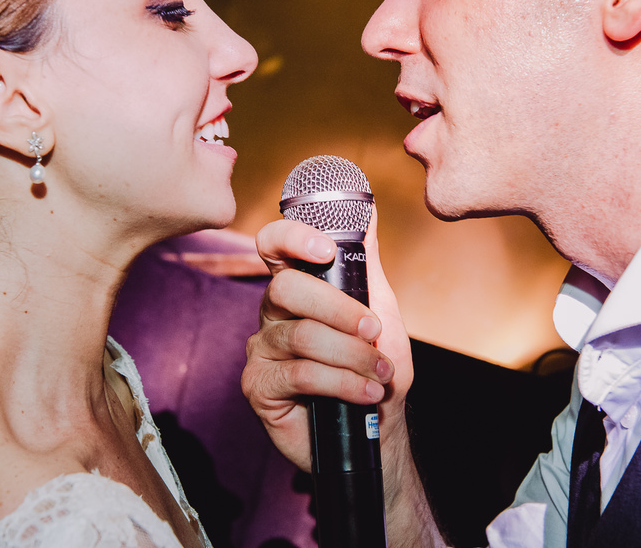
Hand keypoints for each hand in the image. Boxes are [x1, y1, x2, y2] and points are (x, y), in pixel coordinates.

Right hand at [242, 212, 412, 469]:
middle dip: (339, 309)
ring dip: (353, 355)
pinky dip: (344, 382)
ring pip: (302, 336)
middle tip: (374, 331)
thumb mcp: (380, 310)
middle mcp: (273, 312)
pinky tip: (366, 392)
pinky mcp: (258, 385)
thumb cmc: (375, 367)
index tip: (326, 250)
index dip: (292, 237)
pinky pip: (301, 374)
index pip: (274, 246)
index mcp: (298, 287)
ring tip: (381, 372)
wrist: (376, 430)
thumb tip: (367, 210)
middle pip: (287, 288)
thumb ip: (366, 264)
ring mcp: (261, 348)